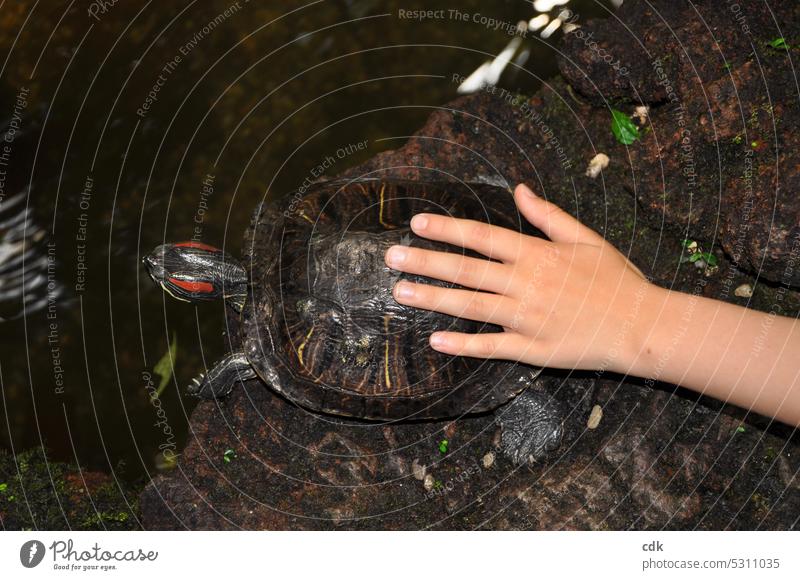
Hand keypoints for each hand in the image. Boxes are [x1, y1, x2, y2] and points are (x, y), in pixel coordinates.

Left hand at [384, 183, 658, 373]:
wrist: (642, 325)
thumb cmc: (616, 280)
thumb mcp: (586, 238)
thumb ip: (548, 215)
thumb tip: (519, 189)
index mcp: (537, 254)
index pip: (482, 237)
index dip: (447, 229)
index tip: (417, 223)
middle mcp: (526, 284)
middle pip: (466, 271)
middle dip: (426, 262)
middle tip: (391, 258)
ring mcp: (526, 318)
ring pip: (471, 306)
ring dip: (433, 299)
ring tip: (401, 293)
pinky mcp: (532, 348)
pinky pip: (491, 347)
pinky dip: (463, 345)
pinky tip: (436, 341)